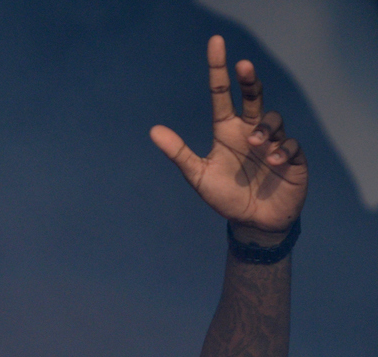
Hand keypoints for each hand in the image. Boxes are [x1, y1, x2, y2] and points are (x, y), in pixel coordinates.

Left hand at [151, 35, 306, 237]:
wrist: (252, 223)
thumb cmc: (225, 196)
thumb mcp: (197, 175)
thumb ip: (178, 153)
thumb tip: (153, 131)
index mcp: (227, 131)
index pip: (222, 94)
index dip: (219, 70)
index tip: (216, 43)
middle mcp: (250, 131)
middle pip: (253, 96)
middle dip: (249, 80)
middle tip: (243, 66)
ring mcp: (274, 143)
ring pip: (273, 120)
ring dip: (265, 129)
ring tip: (256, 144)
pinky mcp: (293, 158)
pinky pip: (292, 145)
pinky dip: (283, 149)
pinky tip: (275, 160)